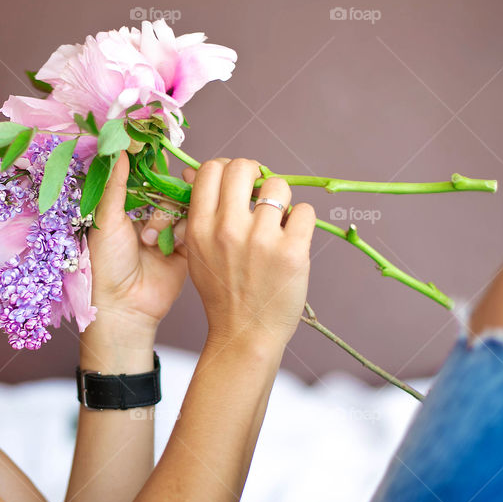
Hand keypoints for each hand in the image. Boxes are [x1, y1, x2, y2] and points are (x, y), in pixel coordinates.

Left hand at [86, 153, 190, 337]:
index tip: (160, 157)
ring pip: (184, 205)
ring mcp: (170, 232)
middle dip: (165, 197)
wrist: (125, 306)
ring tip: (152, 241)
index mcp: (128, 208)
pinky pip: (195, 225)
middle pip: (170, 189)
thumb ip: (116, 184)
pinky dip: (184, 231)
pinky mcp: (188, 247)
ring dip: (169, 219)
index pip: (147, 178)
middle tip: (158, 206)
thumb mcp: (106, 219)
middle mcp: (150, 216)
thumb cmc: (106, 264)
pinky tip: (171, 247)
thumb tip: (119, 149)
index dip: (154, 167)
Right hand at [183, 158, 314, 349]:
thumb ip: (200, 213)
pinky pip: (304, 210)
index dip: (226, 169)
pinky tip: (293, 237)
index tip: (237, 185)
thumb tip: (202, 171)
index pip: (211, 169)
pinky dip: (301, 220)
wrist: (245, 334)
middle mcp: (227, 230)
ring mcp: (260, 240)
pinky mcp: (292, 252)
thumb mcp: (198, 252)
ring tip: (277, 222)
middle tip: (260, 194)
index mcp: (200, 227)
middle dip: (255, 174)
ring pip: (278, 185)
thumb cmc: (222, 291)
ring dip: (281, 199)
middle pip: (242, 167)